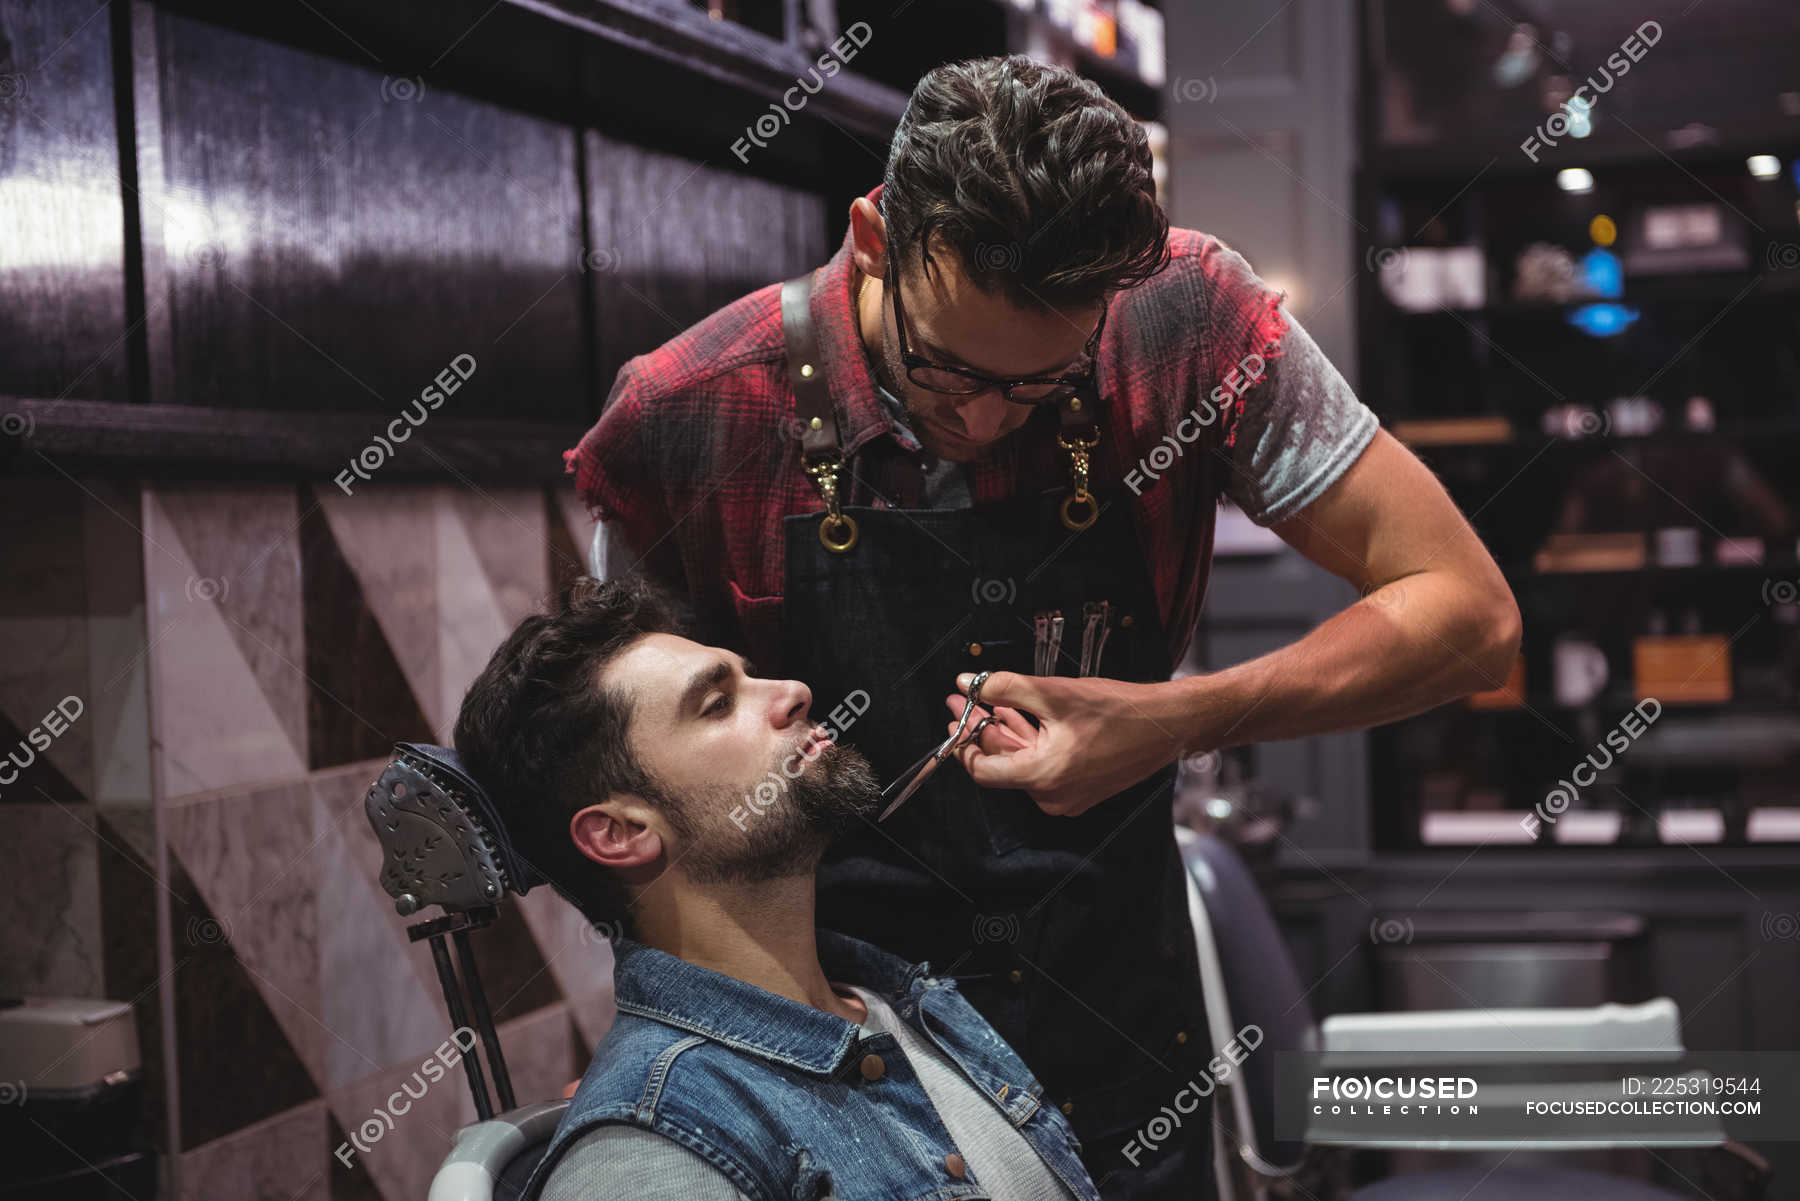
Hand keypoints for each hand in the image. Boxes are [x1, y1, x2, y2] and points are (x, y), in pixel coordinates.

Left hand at [942, 671, 1189, 816]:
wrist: (1168, 725)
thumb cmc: (1120, 710)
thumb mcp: (1055, 693)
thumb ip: (1006, 688)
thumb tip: (969, 683)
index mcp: (1044, 777)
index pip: (983, 771)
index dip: (963, 743)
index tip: (956, 716)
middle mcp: (1052, 796)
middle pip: (1002, 765)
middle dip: (981, 729)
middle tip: (963, 699)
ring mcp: (1067, 795)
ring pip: (1022, 763)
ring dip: (1003, 732)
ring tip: (983, 701)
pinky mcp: (1079, 787)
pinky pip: (1042, 765)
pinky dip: (1028, 741)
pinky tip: (1014, 714)